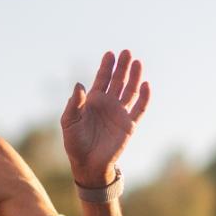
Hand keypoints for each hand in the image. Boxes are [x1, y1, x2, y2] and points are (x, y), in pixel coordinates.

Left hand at [61, 50, 150, 186]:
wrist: (88, 164)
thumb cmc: (75, 143)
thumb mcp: (69, 122)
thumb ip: (74, 104)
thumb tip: (80, 85)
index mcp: (93, 101)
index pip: (102, 79)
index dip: (106, 67)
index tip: (110, 54)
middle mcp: (108, 104)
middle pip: (117, 81)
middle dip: (122, 67)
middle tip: (126, 52)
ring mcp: (120, 113)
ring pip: (130, 91)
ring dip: (134, 77)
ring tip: (137, 62)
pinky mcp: (129, 125)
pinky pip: (139, 109)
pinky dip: (144, 97)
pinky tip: (146, 84)